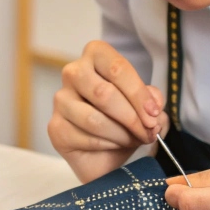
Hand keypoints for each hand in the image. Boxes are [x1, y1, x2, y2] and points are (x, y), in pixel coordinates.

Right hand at [49, 41, 169, 182]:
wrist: (105, 153)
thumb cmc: (124, 120)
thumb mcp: (145, 105)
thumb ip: (152, 98)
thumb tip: (153, 105)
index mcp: (96, 55)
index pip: (117, 68)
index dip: (138, 93)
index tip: (154, 113)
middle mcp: (73, 72)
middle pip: (104, 93)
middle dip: (132, 117)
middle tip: (148, 131)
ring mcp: (61, 99)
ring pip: (94, 119)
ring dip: (122, 134)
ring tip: (135, 139)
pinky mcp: (55, 127)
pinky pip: (85, 138)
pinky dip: (108, 145)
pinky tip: (115, 145)